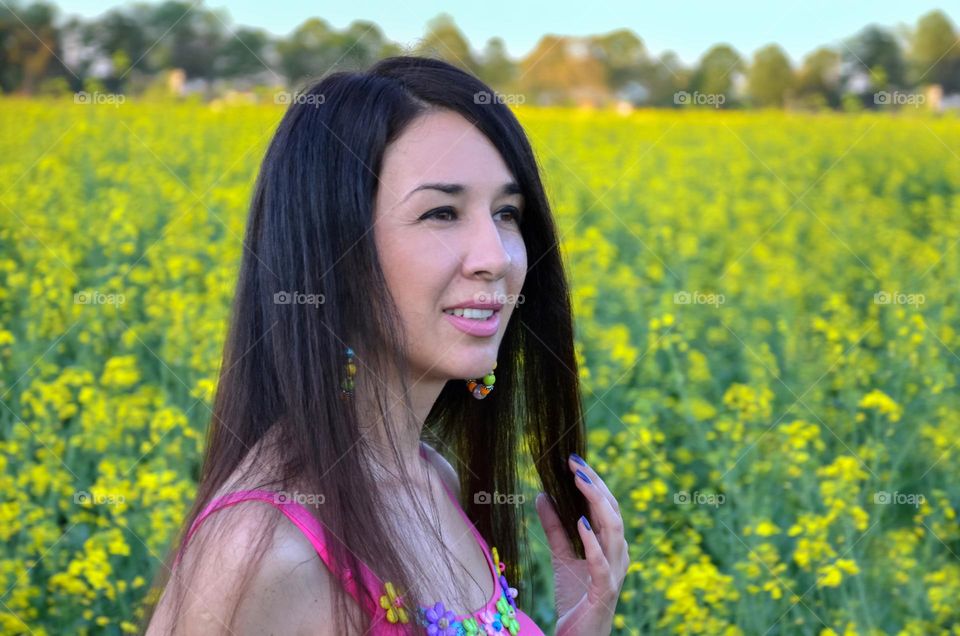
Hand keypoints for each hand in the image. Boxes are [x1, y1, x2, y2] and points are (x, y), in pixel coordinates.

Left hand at [535, 455, 629, 635]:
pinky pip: (601, 562)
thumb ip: (554, 527)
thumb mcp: (561, 557)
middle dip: (594, 485)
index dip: (592, 481)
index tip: (573, 460)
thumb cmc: (575, 599)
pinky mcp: (604, 589)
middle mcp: (618, 554)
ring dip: (596, 503)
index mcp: (611, 544)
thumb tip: (542, 495)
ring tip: (579, 482)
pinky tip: (581, 524)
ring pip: (614, 529)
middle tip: (574, 463)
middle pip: (612, 511)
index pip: (606, 505)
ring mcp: (615, 571)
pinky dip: (592, 541)